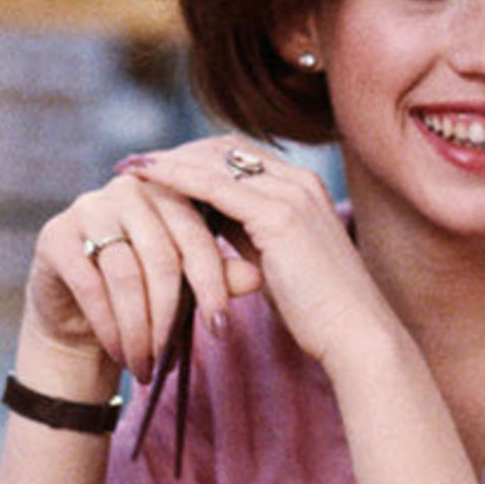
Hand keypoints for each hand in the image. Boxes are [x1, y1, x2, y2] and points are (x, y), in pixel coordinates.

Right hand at [19, 143, 262, 382]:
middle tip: (172, 357)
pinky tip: (119, 352)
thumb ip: (218, 275)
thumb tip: (257, 277)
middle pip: (163, 256)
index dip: (211, 285)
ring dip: (139, 328)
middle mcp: (129, 190)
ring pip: (127, 275)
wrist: (79, 311)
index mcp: (169, 191)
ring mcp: (89, 207)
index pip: (197, 235)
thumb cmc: (145, 292)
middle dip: (170, 315)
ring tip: (147, 364)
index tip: (221, 329)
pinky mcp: (56, 235)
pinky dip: (109, 325)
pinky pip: (91, 285)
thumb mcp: (185, 284)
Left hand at [120, 137, 403, 366]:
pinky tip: (144, 179)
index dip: (198, 158)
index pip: (241, 156)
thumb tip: (212, 227)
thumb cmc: (320, 312)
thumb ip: (251, 237)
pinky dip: (174, 177)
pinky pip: (212, 186)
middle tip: (135, 164)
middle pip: (225, 149)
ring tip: (128, 167)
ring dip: (169, 160)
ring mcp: (291, 194)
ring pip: (215, 161)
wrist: (356, 335)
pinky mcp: (278, 216)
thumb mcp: (279, 262)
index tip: (160, 167)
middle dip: (178, 153)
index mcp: (305, 188)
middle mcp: (300, 180)